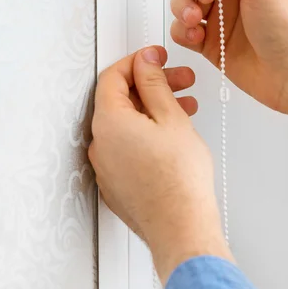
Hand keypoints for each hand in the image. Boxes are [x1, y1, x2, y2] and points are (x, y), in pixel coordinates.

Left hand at [89, 46, 232, 285]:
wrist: (181, 230)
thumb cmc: (179, 180)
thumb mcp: (171, 118)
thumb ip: (154, 83)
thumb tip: (145, 61)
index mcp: (108, 122)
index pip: (113, 77)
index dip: (137, 62)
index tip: (157, 58)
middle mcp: (100, 144)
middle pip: (121, 100)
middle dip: (152, 86)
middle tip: (181, 81)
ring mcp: (106, 166)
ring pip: (127, 124)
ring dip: (154, 110)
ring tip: (187, 107)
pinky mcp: (116, 183)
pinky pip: (128, 147)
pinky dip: (147, 133)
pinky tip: (174, 134)